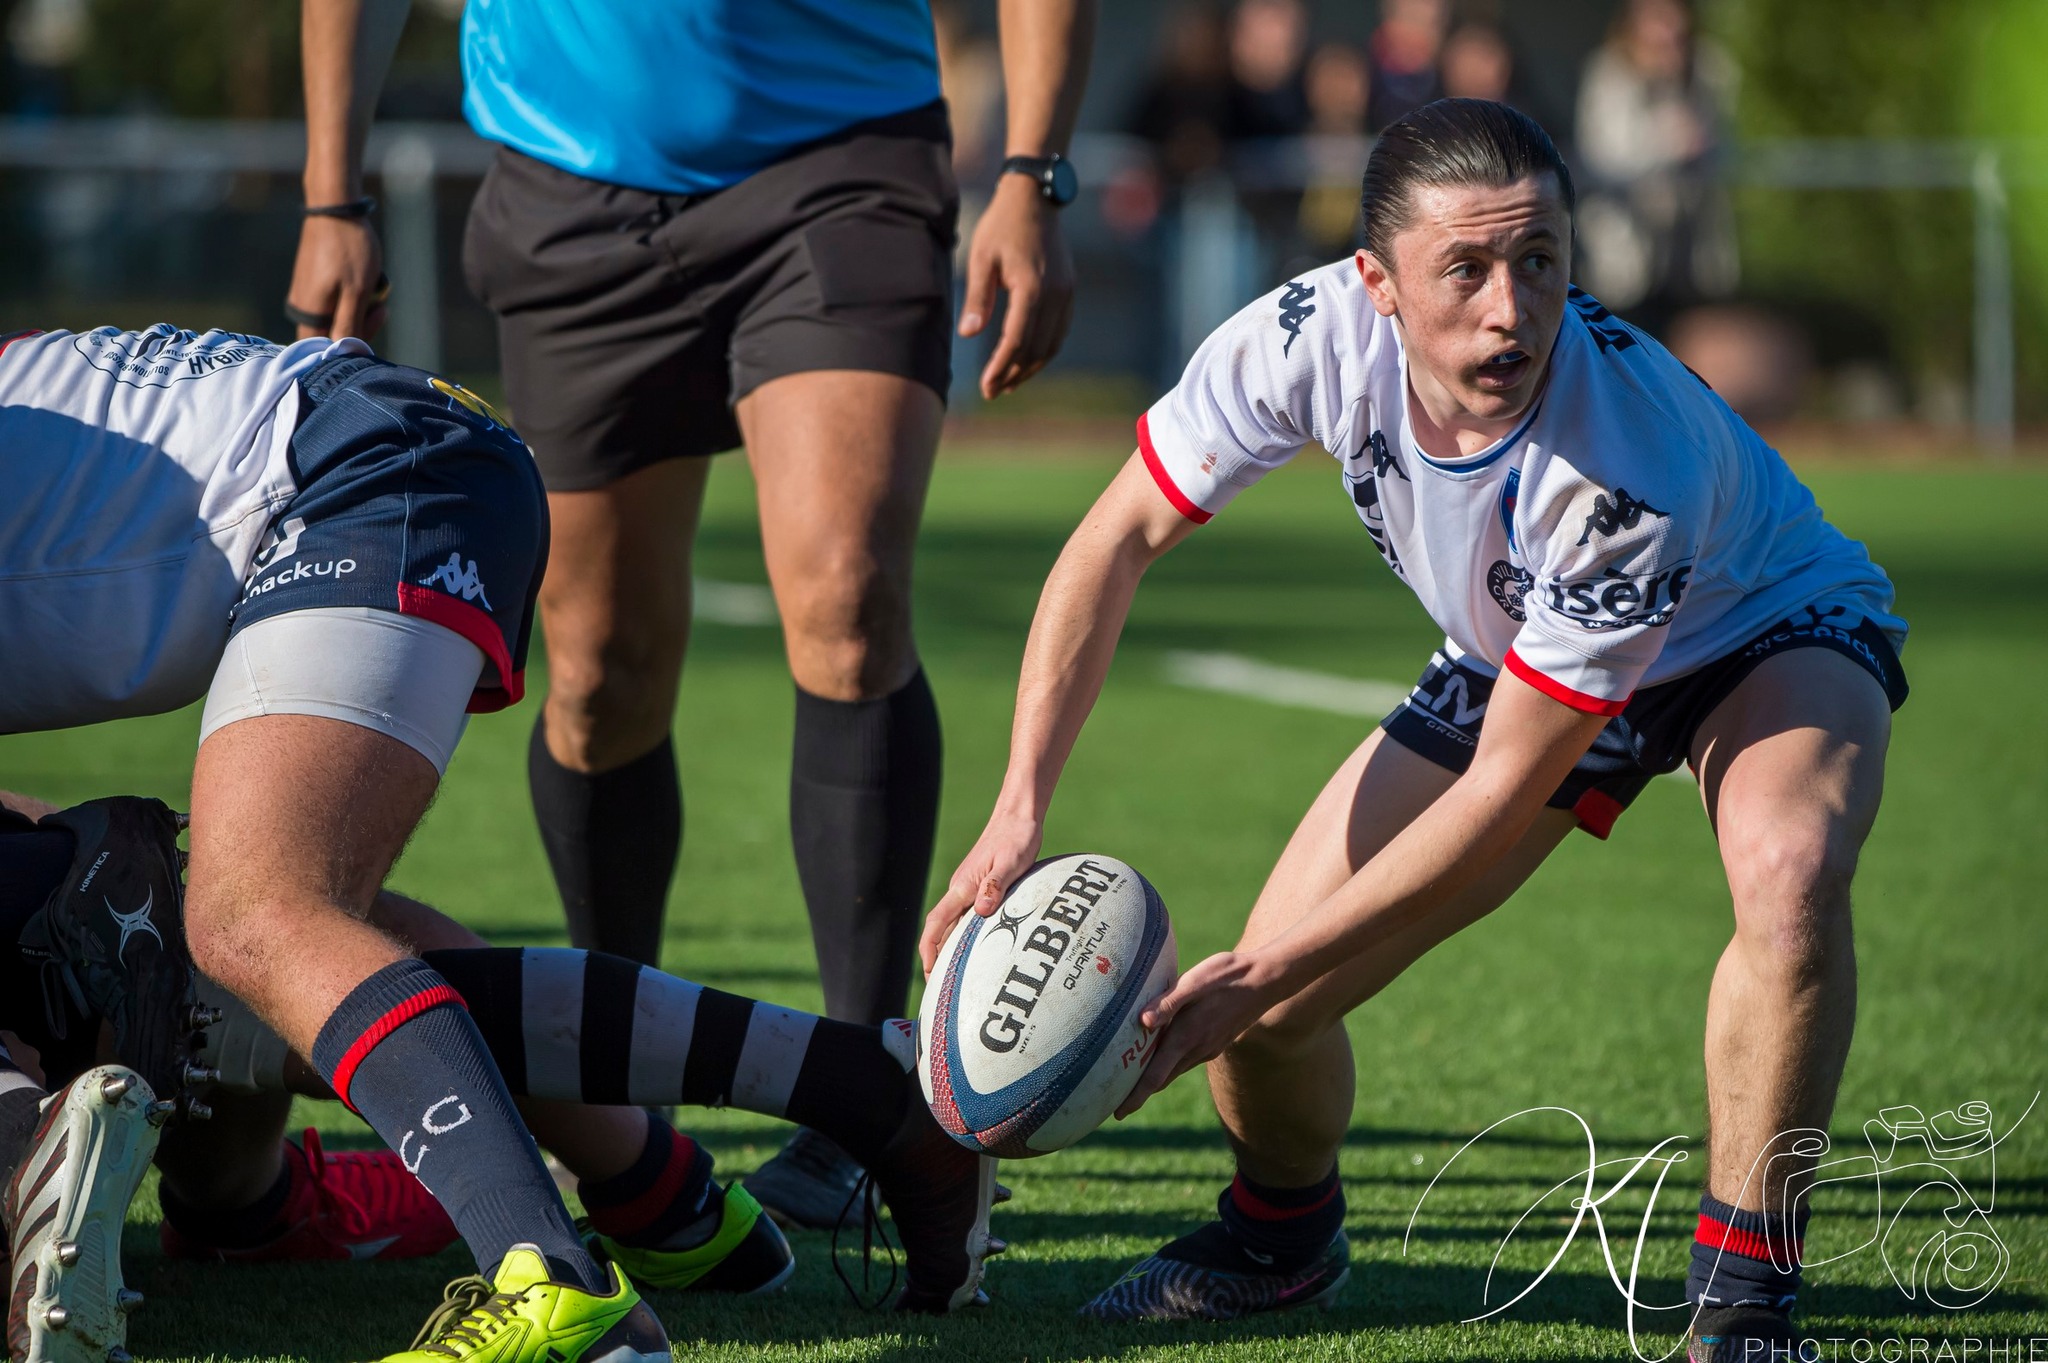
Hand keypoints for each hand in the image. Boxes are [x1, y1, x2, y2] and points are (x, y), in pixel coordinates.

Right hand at [286, 214, 386, 340]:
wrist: (335, 209)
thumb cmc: (349, 250)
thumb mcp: (357, 292)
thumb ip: (349, 326)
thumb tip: (345, 356)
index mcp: (310, 315)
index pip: (329, 351)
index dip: (355, 345)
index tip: (375, 320)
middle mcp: (302, 308)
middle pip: (335, 336)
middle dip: (363, 324)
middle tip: (380, 305)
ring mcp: (307, 295)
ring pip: (338, 317)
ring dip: (361, 309)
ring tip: (374, 288)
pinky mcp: (313, 283)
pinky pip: (336, 301)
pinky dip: (353, 295)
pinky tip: (365, 280)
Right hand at [920, 810, 1044, 973]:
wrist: (1017, 817)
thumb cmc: (1016, 838)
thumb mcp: (1012, 862)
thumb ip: (996, 885)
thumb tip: (982, 911)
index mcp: (963, 886)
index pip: (937, 922)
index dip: (929, 948)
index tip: (929, 971)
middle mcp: (961, 890)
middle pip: (941, 929)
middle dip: (937, 957)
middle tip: (941, 987)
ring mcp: (968, 888)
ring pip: (953, 924)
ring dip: (950, 948)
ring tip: (955, 976)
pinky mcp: (979, 888)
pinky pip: (966, 916)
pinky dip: (965, 935)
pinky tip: (976, 949)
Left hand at [959, 174, 1074, 399]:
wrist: (1035, 198)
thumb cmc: (1002, 225)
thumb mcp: (981, 258)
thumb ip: (977, 298)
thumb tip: (969, 335)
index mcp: (1032, 287)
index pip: (1016, 340)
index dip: (1000, 367)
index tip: (986, 387)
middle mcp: (1055, 294)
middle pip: (1036, 348)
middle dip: (1014, 374)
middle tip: (992, 392)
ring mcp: (1066, 293)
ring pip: (1052, 344)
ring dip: (1031, 367)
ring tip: (1009, 383)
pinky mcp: (1069, 291)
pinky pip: (1059, 331)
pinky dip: (1044, 351)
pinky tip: (1027, 360)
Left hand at [1113, 949, 1285, 1118]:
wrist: (1267, 980)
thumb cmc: (1228, 975)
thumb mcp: (1196, 981)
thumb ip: (1169, 1002)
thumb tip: (1143, 1022)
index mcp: (1187, 1036)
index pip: (1155, 1075)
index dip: (1135, 1095)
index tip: (1118, 1113)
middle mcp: (1197, 1048)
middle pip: (1162, 1079)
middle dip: (1139, 1094)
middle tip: (1117, 1107)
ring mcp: (1208, 1048)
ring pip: (1174, 1070)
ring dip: (1154, 1080)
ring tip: (1132, 1084)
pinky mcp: (1216, 1042)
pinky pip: (1186, 1060)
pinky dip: (1168, 1065)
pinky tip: (1161, 1056)